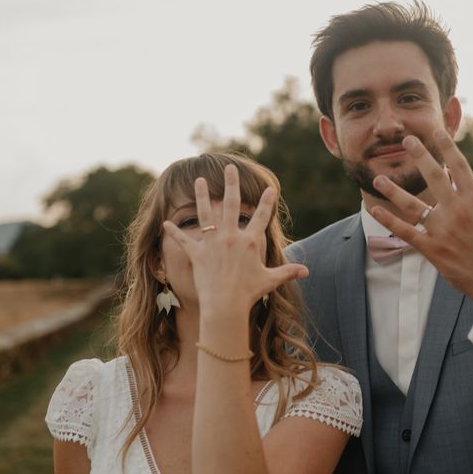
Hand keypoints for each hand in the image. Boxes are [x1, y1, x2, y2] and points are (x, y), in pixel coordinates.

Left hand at [162, 164, 308, 317]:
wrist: (226, 304)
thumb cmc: (249, 293)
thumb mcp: (270, 280)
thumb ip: (287, 272)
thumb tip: (306, 271)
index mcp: (250, 241)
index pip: (261, 217)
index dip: (266, 202)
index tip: (269, 188)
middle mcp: (231, 237)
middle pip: (231, 204)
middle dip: (231, 184)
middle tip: (230, 168)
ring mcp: (213, 243)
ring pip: (206, 214)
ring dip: (202, 196)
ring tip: (199, 181)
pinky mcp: (197, 253)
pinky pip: (183, 240)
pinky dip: (174, 232)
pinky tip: (166, 223)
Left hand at [370, 129, 472, 316]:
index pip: (459, 167)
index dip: (448, 147)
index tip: (437, 132)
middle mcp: (456, 212)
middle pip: (434, 177)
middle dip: (419, 156)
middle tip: (407, 140)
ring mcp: (442, 231)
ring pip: (413, 205)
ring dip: (394, 190)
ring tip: (378, 178)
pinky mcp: (432, 249)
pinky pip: (406, 232)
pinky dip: (389, 221)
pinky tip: (374, 210)